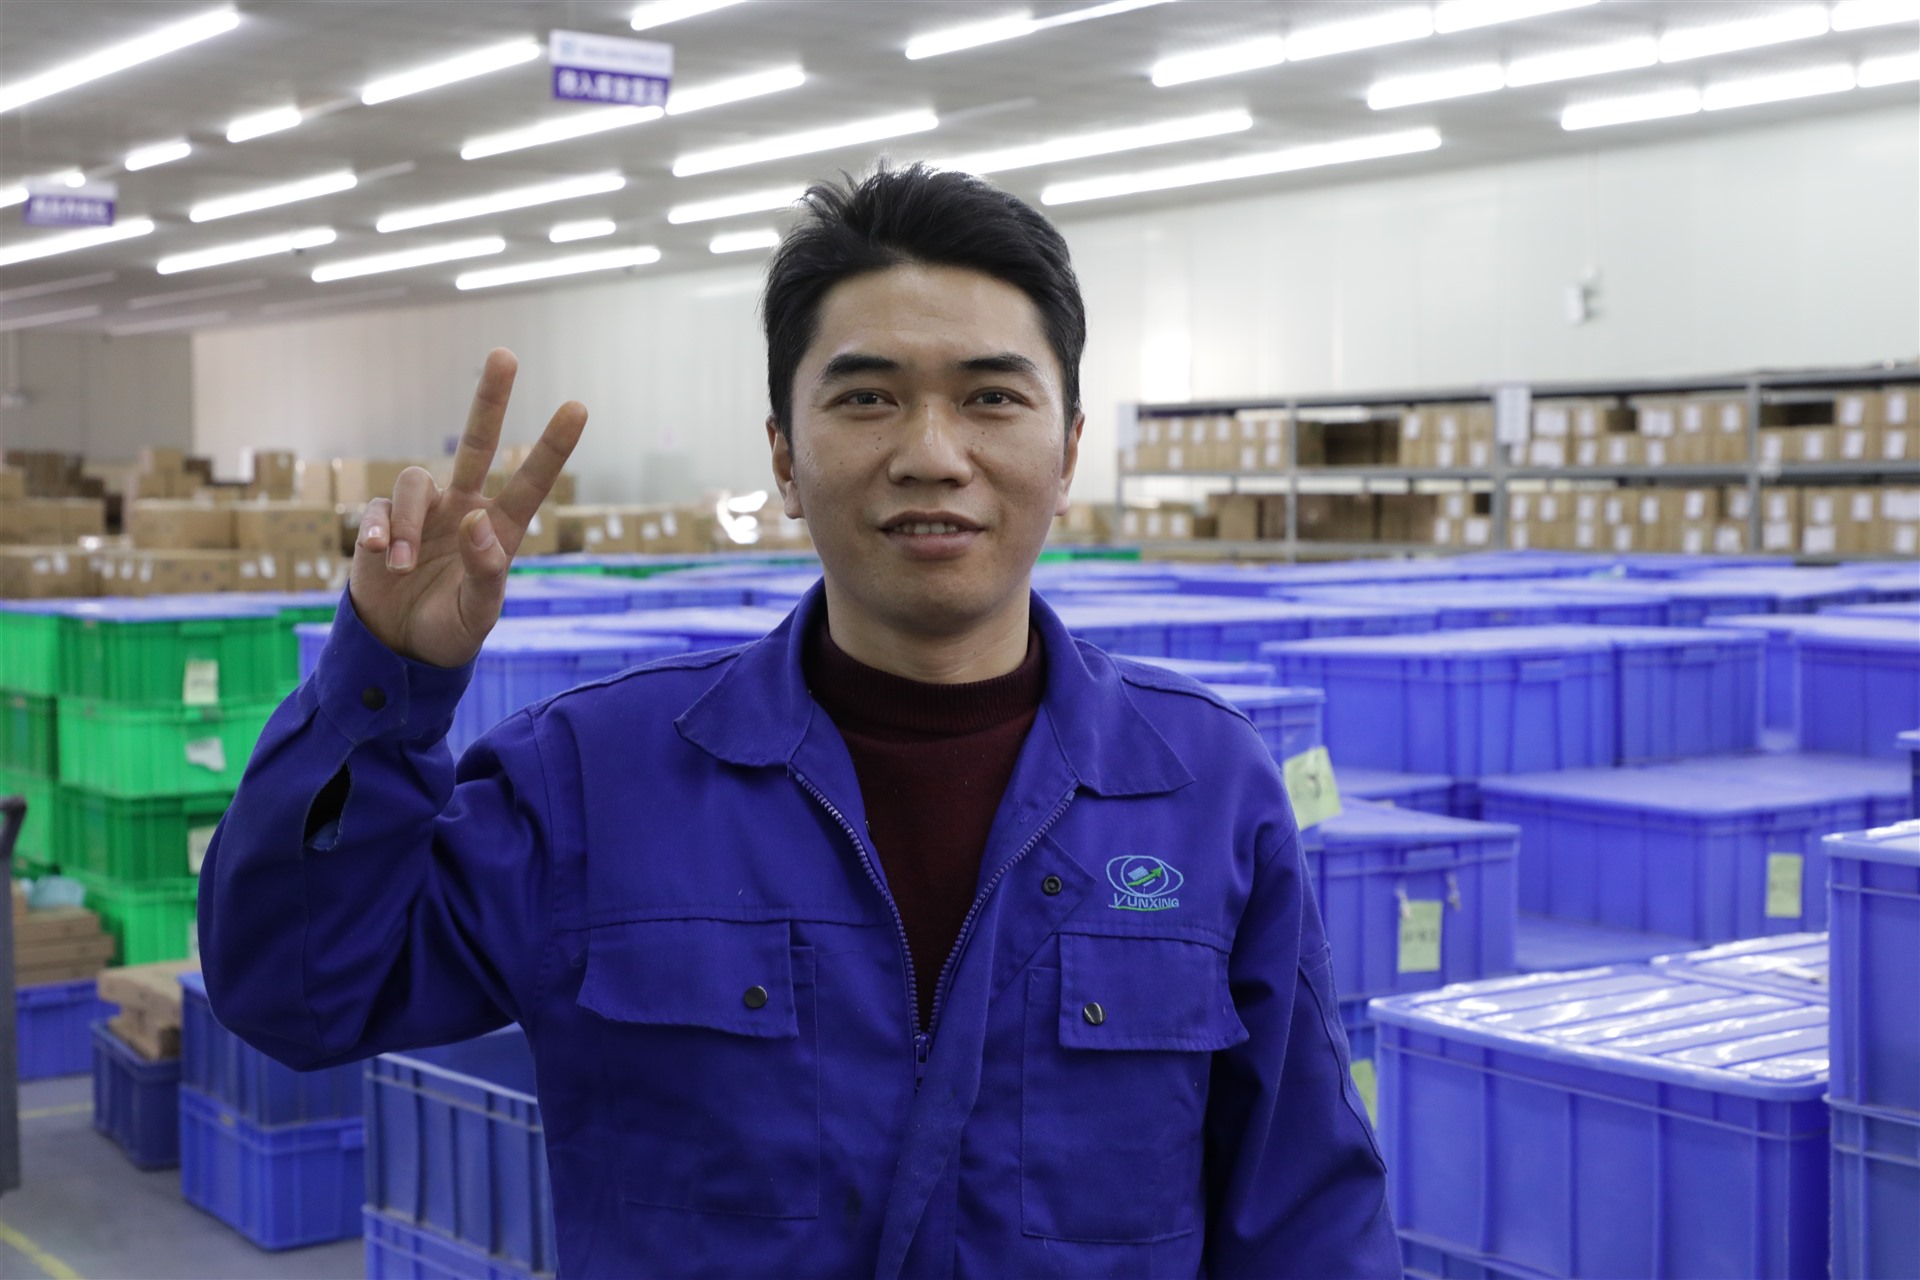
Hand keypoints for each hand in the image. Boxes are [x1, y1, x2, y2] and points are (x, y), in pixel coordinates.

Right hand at [350, 348, 585, 667]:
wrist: (400, 651)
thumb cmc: (450, 631)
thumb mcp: (477, 611)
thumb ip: (484, 570)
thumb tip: (477, 521)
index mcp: (499, 530)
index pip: (531, 481)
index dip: (553, 446)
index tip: (578, 406)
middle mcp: (464, 511)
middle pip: (477, 443)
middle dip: (490, 401)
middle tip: (505, 355)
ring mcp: (423, 513)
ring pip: (416, 482)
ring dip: (409, 522)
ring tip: (404, 565)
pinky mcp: (384, 523)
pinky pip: (381, 508)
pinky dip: (383, 530)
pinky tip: (384, 556)